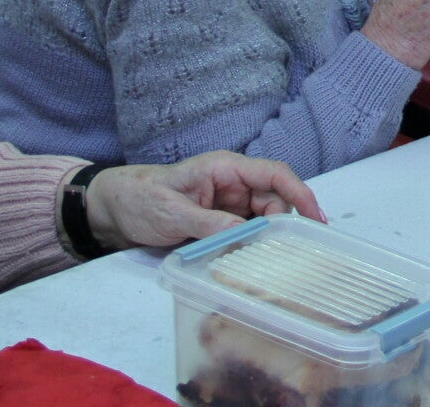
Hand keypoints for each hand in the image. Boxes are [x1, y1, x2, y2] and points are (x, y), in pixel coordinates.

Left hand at [84, 152, 324, 252]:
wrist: (112, 209)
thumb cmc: (140, 199)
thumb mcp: (173, 212)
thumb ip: (209, 223)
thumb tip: (245, 233)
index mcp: (225, 168)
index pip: (274, 175)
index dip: (300, 193)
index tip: (316, 219)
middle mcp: (233, 183)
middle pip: (274, 200)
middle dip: (279, 225)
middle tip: (279, 253)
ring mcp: (228, 203)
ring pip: (263, 219)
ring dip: (263, 238)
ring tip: (258, 260)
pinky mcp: (221, 221)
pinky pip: (246, 232)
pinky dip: (249, 245)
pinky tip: (247, 260)